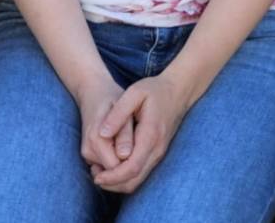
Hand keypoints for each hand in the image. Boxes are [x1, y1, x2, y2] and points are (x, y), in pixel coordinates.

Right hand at [75, 71, 133, 178]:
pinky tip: (124, 145)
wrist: (93, 91)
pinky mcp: (89, 156)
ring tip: (131, 141)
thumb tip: (125, 156)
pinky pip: (108, 167)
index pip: (118, 167)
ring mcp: (87, 155)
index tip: (145, 152)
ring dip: (124, 164)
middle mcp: (88, 150)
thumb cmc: (113, 97)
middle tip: (142, 148)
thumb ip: (124, 133)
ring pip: (112, 172)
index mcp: (97, 138)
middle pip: (114, 174)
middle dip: (129, 168)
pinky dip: (118, 162)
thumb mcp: (123, 109)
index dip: (133, 165)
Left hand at [91, 72, 188, 194]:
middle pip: (135, 180)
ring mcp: (159, 153)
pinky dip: (126, 176)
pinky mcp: (158, 153)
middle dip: (113, 184)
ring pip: (139, 180)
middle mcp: (157, 149)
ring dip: (119, 182)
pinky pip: (142, 173)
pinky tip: (113, 167)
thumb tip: (102, 134)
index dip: (113, 176)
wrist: (179, 91)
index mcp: (151, 135)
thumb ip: (118, 113)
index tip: (96, 176)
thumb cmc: (154, 89)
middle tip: (95, 177)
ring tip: (100, 174)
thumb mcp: (134, 92)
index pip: (132, 167)